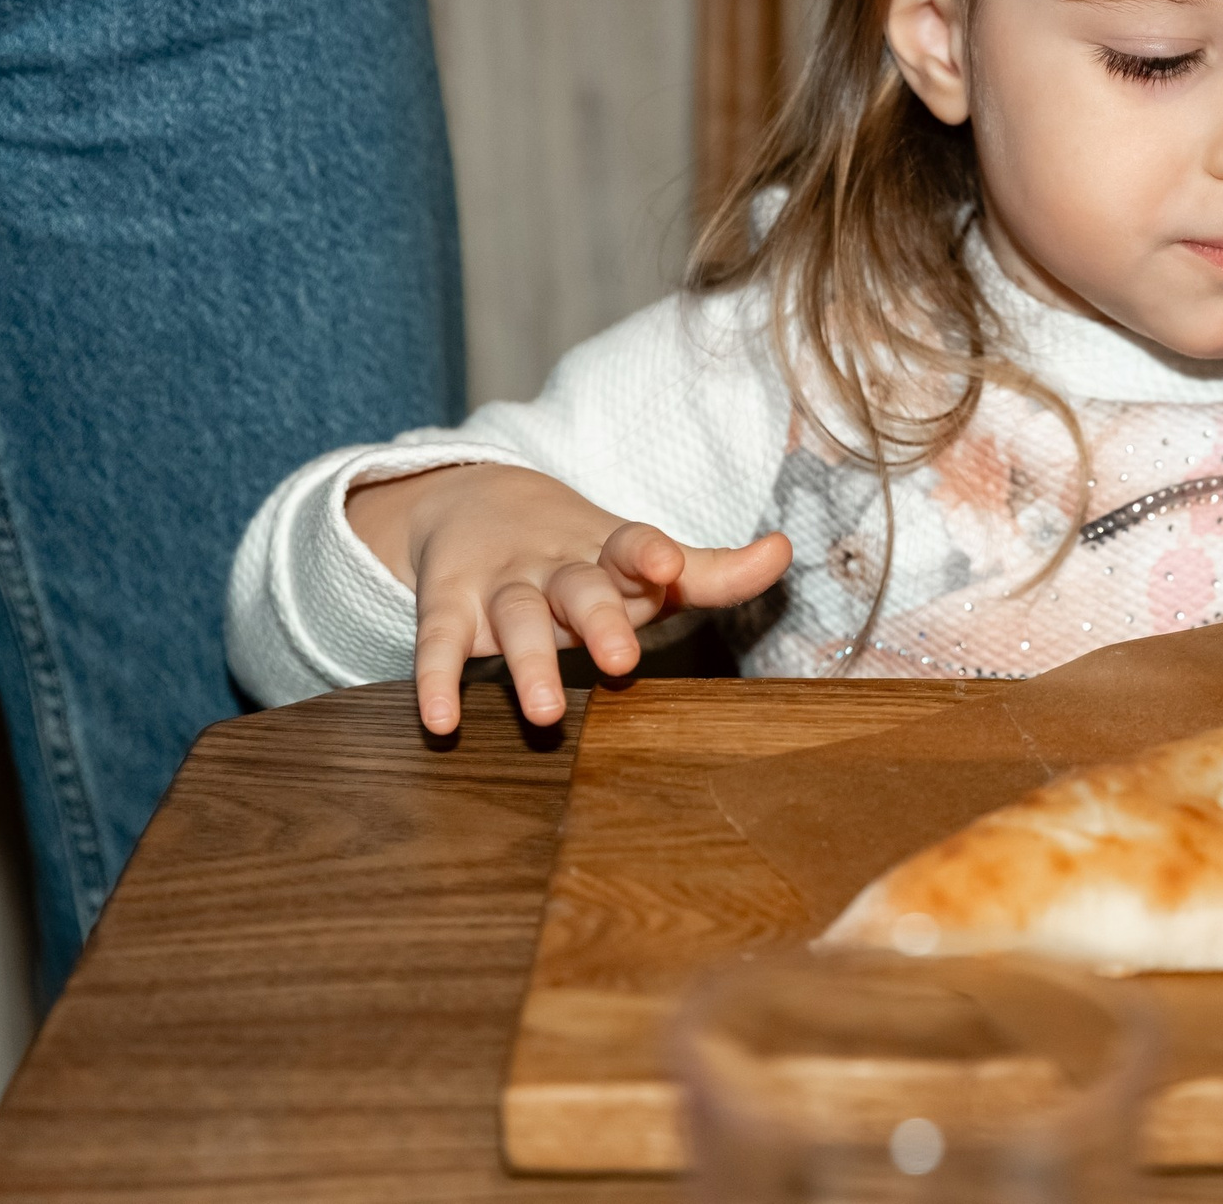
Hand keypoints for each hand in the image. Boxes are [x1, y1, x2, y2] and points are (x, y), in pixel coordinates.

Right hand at [346, 464, 791, 733]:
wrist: (478, 502)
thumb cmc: (586, 555)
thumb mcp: (645, 560)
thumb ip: (714, 571)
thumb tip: (785, 551)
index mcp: (610, 554)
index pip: (633, 544)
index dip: (650, 555)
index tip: (666, 567)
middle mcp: (557, 568)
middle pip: (579, 588)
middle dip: (599, 620)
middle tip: (620, 660)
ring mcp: (501, 587)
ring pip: (516, 620)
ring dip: (527, 664)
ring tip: (544, 714)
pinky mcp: (449, 610)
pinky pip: (439, 645)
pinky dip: (437, 680)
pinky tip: (441, 720)